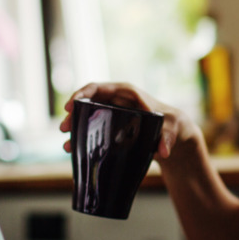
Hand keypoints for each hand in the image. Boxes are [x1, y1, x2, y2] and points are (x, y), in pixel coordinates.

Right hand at [59, 82, 197, 160]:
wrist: (174, 135)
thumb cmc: (173, 123)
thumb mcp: (173, 126)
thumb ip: (168, 136)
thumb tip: (163, 151)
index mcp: (127, 93)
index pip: (98, 88)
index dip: (81, 94)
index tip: (70, 106)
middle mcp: (116, 101)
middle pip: (88, 103)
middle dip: (73, 115)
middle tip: (64, 129)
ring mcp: (113, 115)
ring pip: (88, 118)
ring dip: (76, 130)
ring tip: (67, 145)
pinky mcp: (112, 128)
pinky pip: (94, 130)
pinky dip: (84, 139)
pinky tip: (74, 151)